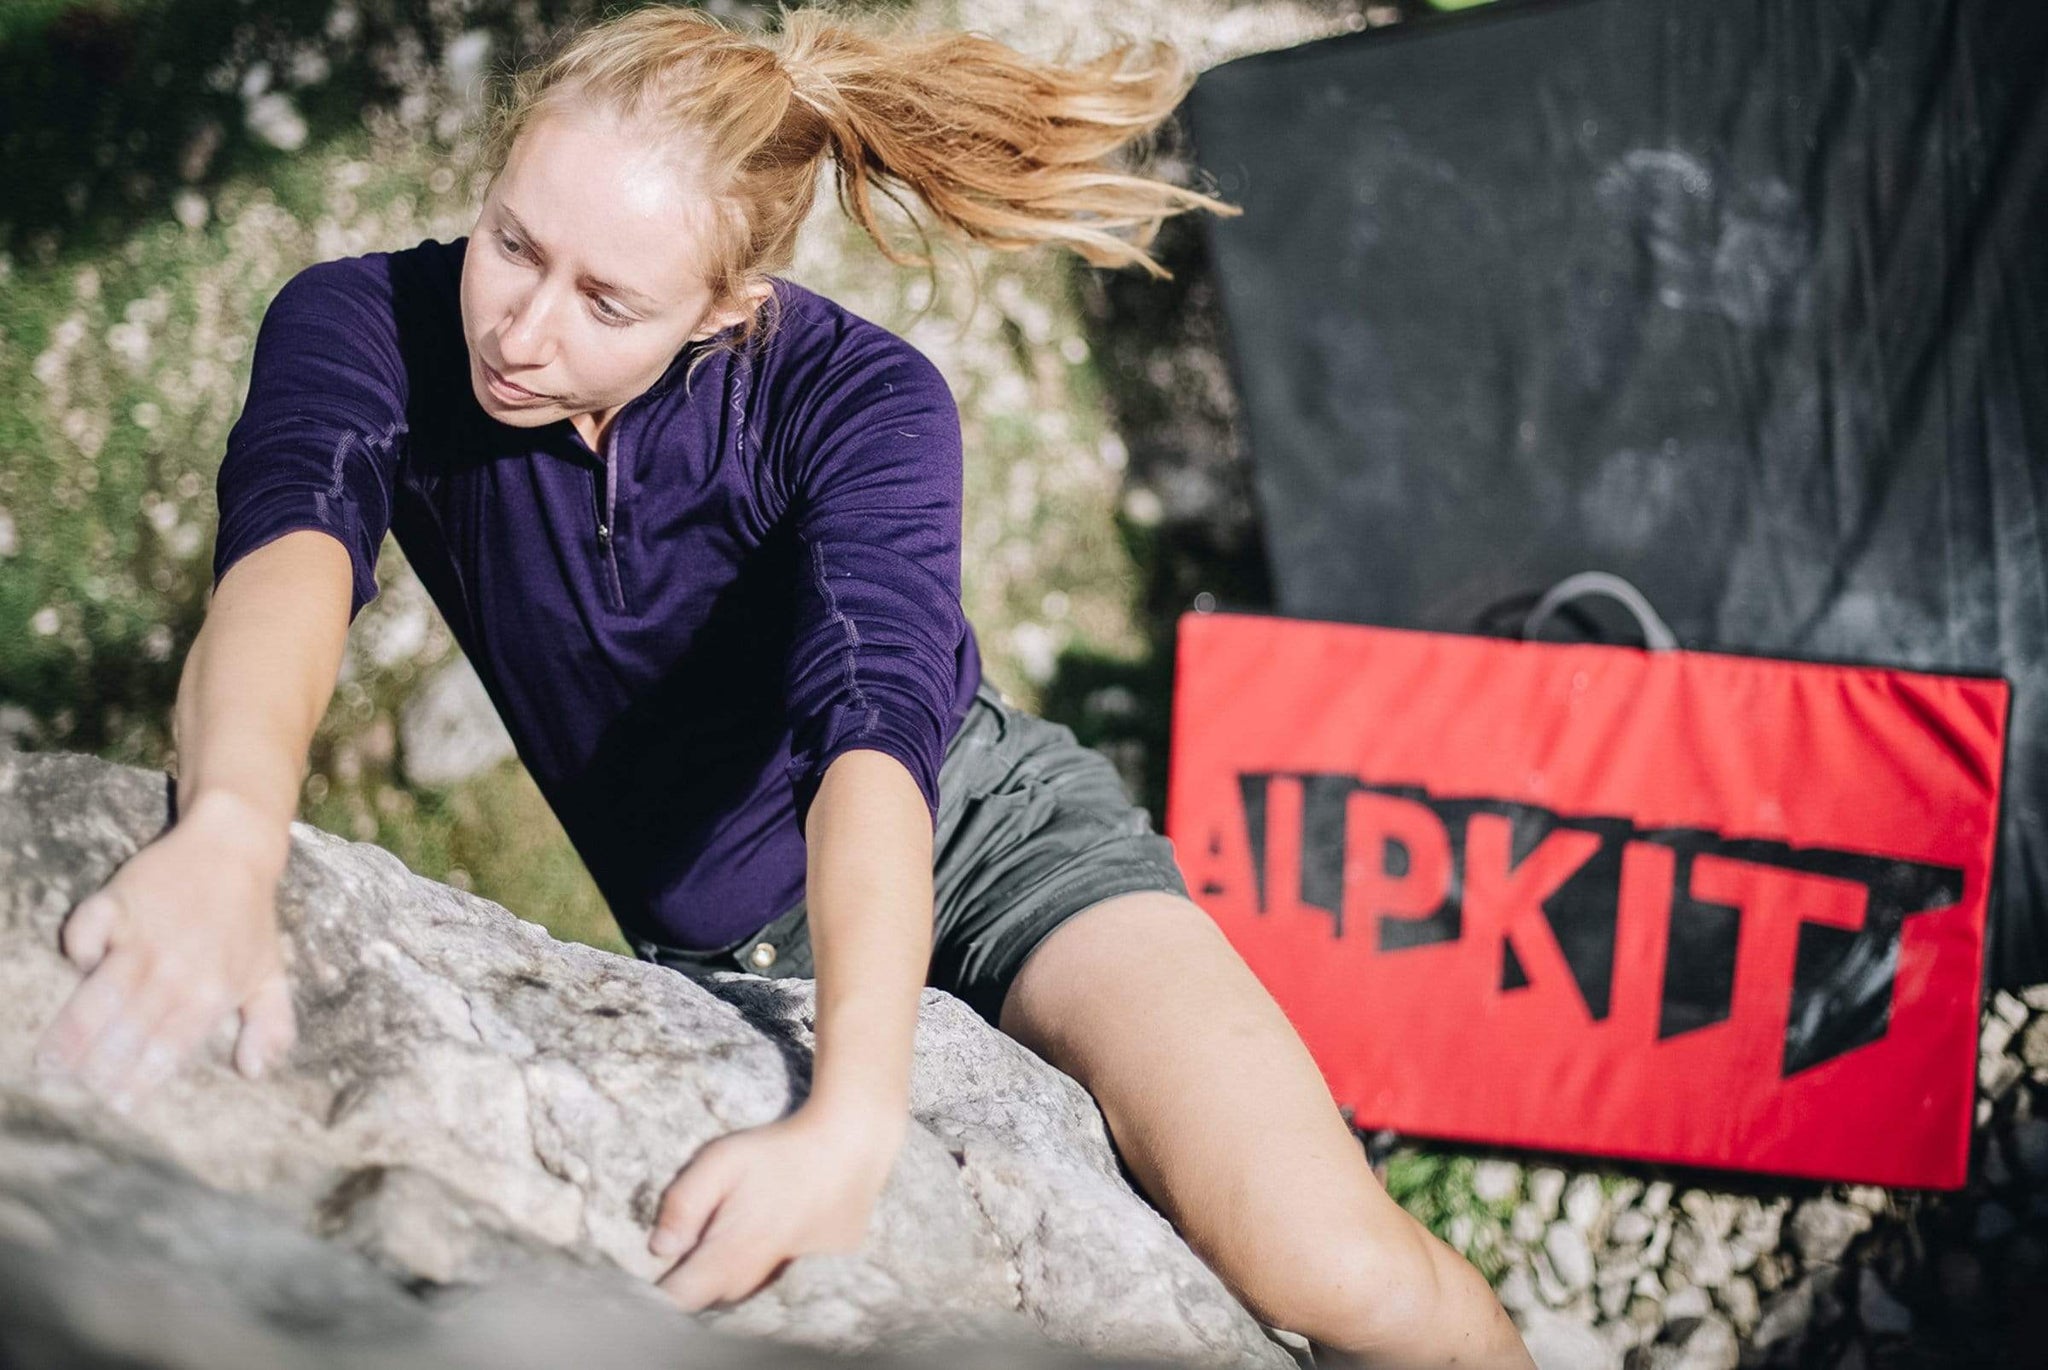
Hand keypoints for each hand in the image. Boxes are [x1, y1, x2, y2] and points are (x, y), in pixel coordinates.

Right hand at [33, 790, 296, 1112]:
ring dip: (74, 1030)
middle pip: (129, 1029)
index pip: (169, 1048)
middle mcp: (178, 968)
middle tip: (73, 1093)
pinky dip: (77, 949)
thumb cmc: (249, 920)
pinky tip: (78, 965)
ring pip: (102, 992)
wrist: (235, 849)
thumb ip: (270, 1025)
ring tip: (50, 1063)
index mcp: (213, 991)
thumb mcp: (270, 974)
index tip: (117, 1105)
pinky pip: (86, 932)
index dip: (141, 1080)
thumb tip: (253, 1072)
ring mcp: (146, 935)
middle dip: (99, 1066)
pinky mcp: (119, 901)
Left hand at [648, 1101, 904, 1312]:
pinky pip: (786, 1277)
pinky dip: (773, 1262)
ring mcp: (799, 1274)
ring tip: (742, 1229)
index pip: (682, 1298)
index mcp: (732, 1251)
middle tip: (701, 1239)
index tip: (658, 1274)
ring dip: (735, 1272)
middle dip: (699, 1278)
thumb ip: (683, 1204)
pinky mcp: (827, 1267)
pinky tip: (780, 1225)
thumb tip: (659, 1248)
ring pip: (751, 1288)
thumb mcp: (720, 1161)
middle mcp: (764, 1273)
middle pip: (715, 1296)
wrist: (851, 1140)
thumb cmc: (779, 1147)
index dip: (663, 1293)